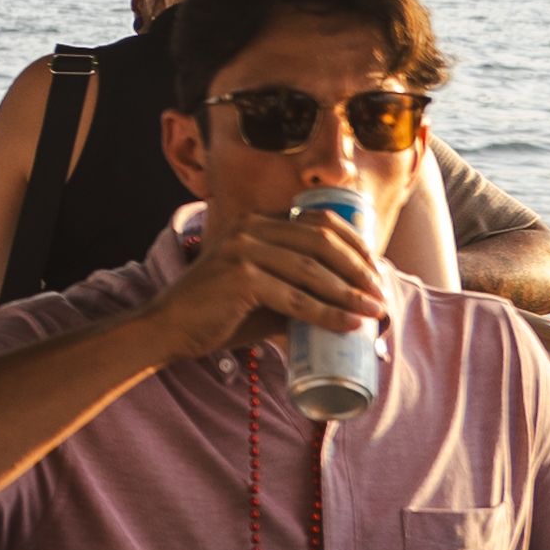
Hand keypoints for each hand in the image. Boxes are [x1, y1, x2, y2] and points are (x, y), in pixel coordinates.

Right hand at [148, 197, 381, 364]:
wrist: (169, 329)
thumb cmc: (219, 314)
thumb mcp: (263, 292)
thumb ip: (296, 288)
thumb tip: (349, 306)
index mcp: (257, 222)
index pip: (319, 220)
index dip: (355, 243)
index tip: (377, 271)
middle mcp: (251, 228)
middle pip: (322, 240)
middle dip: (359, 268)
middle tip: (380, 294)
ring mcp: (243, 250)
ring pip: (312, 269)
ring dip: (350, 292)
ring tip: (374, 311)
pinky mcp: (240, 278)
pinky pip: (295, 298)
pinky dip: (328, 313)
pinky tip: (349, 324)